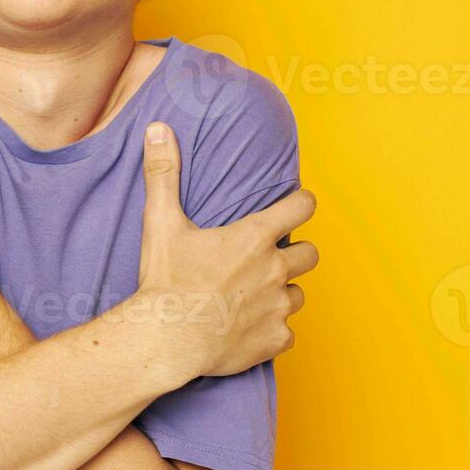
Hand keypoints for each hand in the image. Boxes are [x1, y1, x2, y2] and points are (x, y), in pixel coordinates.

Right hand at [132, 121, 317, 381]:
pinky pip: (286, 334)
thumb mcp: (161, 221)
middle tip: (270, 256)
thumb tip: (158, 129)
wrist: (166, 340)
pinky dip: (271, 330)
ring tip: (256, 295)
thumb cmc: (166, 281)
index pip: (302, 207)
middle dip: (296, 252)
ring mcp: (277, 307)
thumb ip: (163, 173)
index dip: (302, 202)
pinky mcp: (273, 340)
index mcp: (255, 237)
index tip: (297, 204)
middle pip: (310, 254)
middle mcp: (275, 270)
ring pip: (299, 295)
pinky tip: (249, 329)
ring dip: (283, 292)